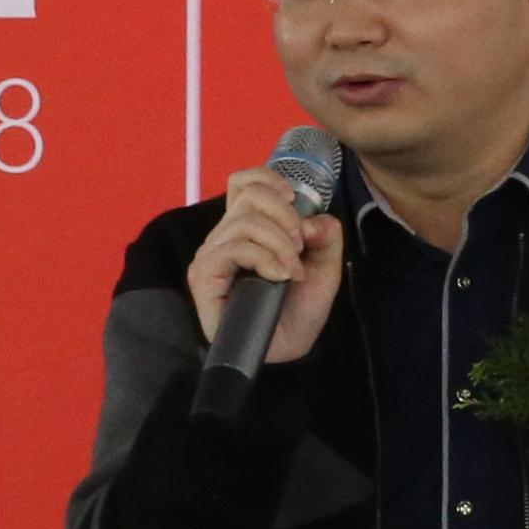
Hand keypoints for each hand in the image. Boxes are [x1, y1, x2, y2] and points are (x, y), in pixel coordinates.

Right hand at [187, 167, 343, 362]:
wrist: (289, 349)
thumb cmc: (300, 307)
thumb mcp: (325, 265)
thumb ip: (326, 234)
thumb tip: (312, 219)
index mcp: (248, 226)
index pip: (242, 182)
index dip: (266, 178)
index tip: (292, 197)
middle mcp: (225, 235)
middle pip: (249, 197)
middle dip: (285, 217)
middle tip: (300, 247)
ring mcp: (211, 255)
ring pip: (244, 223)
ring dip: (279, 243)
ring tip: (292, 270)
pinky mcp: (203, 276)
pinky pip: (232, 248)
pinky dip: (263, 257)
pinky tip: (278, 276)